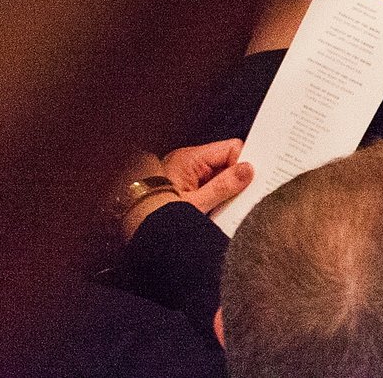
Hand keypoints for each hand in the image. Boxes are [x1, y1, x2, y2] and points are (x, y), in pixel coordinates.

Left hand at [121, 139, 250, 239]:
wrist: (131, 234)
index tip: (252, 181)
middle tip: (242, 196)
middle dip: (235, 179)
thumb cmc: (155, 219)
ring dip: (224, 192)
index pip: (230, 148)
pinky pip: (207, 187)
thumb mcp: (195, 205)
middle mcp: (186, 163)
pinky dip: (214, 199)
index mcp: (189, 158)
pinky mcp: (183, 189)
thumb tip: (248, 170)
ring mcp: (184, 175)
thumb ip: (224, 186)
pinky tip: (214, 212)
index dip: (243, 163)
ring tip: (222, 208)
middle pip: (225, 162)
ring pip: (218, 176)